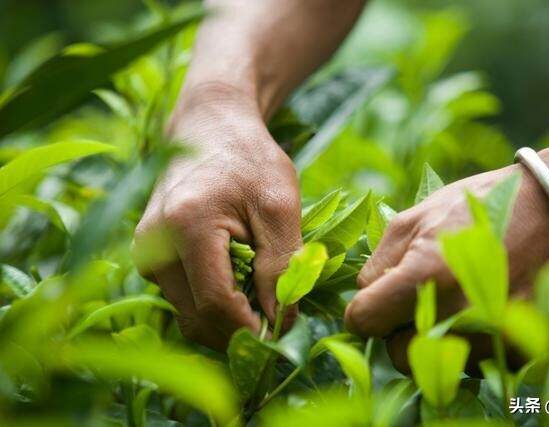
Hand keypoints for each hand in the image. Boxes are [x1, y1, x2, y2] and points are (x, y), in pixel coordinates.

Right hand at [134, 84, 300, 349]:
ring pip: (188, 315)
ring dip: (226, 319)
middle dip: (239, 330)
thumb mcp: (279, 206)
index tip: (283, 332)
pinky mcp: (149, 257)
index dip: (252, 328)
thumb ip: (282, 265)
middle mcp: (153, 245)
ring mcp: (146, 253)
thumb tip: (280, 323)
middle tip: (277, 317)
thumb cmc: (250, 158)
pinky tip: (239, 283)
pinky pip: (183, 299)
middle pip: (197, 318)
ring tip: (260, 294)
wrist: (209, 127)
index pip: (215, 304)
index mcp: (186, 226)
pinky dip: (213, 304)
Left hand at [345, 115, 548, 372]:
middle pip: (396, 354)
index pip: (362, 322)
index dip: (362, 311)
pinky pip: (473, 365)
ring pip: (436, 365)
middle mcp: (456, 315)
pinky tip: (482, 309)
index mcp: (423, 277)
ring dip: (435, 341)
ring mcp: (491, 337)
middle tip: (418, 301)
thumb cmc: (476, 208)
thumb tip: (363, 296)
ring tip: (455, 300)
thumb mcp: (414, 219)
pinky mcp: (519, 351)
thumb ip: (378, 263)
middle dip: (398, 332)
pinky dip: (470, 344)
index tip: (374, 302)